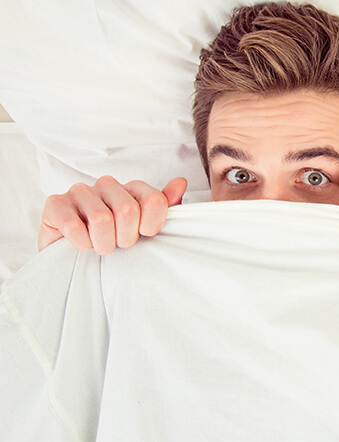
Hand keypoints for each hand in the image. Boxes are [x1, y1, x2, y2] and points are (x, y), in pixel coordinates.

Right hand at [38, 176, 187, 253]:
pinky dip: (81, 243)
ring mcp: (80, 191)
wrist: (74, 258)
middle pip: (128, 210)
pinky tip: (81, 244)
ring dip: (103, 244)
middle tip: (118, 244)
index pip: (154, 200)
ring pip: (101, 219)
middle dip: (126, 238)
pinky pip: (72, 225)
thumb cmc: (115, 241)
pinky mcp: (54, 203)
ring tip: (100, 247)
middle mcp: (107, 184)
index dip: (152, 226)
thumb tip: (180, 182)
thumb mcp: (145, 228)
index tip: (144, 236)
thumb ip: (165, 207)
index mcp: (133, 188)